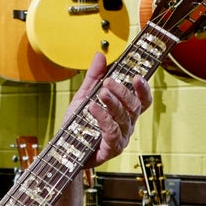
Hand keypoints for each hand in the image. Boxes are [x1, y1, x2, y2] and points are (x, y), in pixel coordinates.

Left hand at [67, 53, 151, 167]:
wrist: (62, 150)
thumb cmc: (76, 126)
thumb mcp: (83, 97)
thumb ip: (93, 78)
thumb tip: (100, 55)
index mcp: (124, 113)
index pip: (142, 100)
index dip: (143, 89)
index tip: (137, 76)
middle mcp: (126, 125)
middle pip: (134, 106)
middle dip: (123, 92)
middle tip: (108, 82)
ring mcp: (121, 138)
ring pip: (123, 118)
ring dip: (113, 103)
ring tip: (101, 92)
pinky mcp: (111, 149)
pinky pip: (112, 131)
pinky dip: (103, 118)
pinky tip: (93, 108)